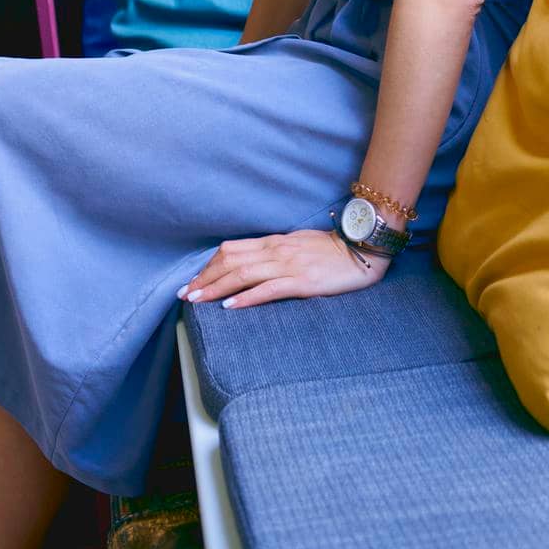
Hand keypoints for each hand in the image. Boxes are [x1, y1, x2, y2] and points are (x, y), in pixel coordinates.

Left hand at [177, 227, 390, 309]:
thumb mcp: (298, 245)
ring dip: (216, 287)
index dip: (208, 266)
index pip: (231, 250)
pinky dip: (245, 297)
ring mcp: (288, 265)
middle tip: (185, 295)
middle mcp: (276, 250)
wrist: (362, 250)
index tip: (193, 281)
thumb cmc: (332, 250)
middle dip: (204, 278)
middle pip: (230, 261)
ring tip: (198, 300)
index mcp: (274, 242)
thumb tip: (253, 262)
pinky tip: (230, 306)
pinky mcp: (301, 282)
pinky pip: (267, 289)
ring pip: (242, 273)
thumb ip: (276, 252)